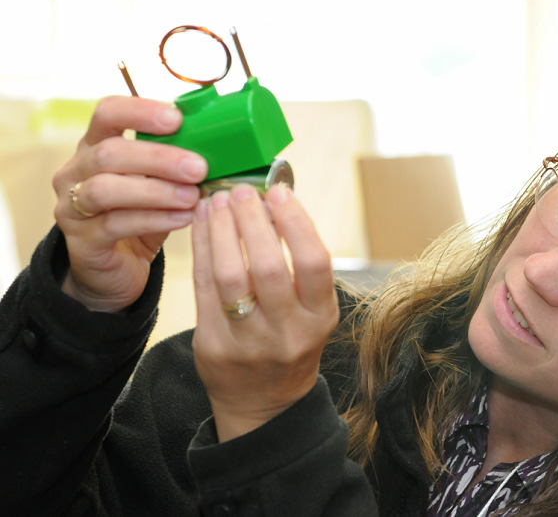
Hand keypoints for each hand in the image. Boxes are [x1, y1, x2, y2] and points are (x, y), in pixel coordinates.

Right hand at [52, 96, 206, 312]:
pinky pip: (115, 224)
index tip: (176, 119)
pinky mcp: (81, 240)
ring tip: (192, 196)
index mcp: (96, 146)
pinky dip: (154, 219)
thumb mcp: (158, 185)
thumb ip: (176, 167)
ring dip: (156, 190)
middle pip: (109, 152)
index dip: (140, 111)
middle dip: (159, 158)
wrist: (116, 269)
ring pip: (106, 189)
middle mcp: (77, 171)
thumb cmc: (142, 218)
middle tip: (198, 167)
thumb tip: (223, 148)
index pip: (107, 112)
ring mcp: (71, 206)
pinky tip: (183, 218)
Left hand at [191, 184, 338, 441]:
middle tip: (242, 191)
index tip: (280, 192)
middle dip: (252, 221)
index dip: (296, 223)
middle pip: (268, 267)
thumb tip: (273, 202)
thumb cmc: (291, 341)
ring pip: (229, 276)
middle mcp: (287, 332)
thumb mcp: (312, 310)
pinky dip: (202, 249)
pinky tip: (202, 224)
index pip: (314, 263)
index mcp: (320, 317)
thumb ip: (298, 264)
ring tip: (217, 201)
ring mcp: (248, 342)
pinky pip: (202, 288)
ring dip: (221, 231)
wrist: (264, 402)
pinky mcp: (213, 345)